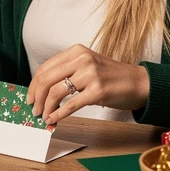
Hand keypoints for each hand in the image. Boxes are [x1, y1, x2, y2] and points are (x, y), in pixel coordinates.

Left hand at [30, 44, 149, 124]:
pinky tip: (53, 119)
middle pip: (46, 79)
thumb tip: (42, 91)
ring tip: (44, 116)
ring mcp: (91, 75)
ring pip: (56, 92)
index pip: (45, 68)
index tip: (29, 98)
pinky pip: (71, 104)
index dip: (33, 85)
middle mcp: (82, 59)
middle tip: (34, 109)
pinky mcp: (98, 91)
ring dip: (46, 107)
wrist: (139, 83)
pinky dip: (58, 113)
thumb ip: (67, 72)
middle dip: (36, 97)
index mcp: (76, 51)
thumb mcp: (87, 66)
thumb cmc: (111, 77)